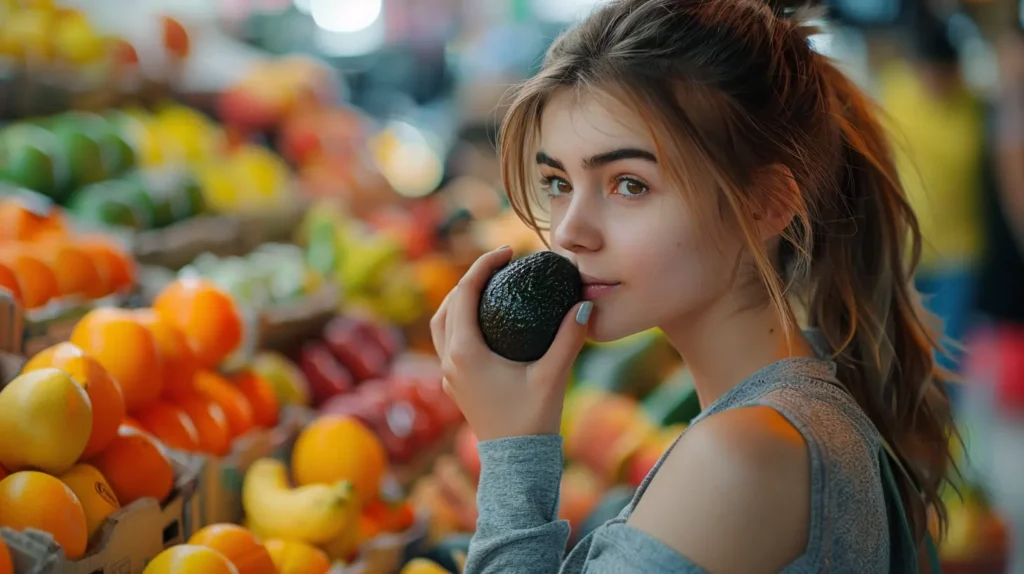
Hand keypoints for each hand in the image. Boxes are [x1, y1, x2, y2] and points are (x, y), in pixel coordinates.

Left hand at [430, 246, 591, 441]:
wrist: (516, 464)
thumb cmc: (532, 421)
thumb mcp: (553, 376)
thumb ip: (569, 338)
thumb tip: (585, 304)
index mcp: (465, 353)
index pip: (463, 293)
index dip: (482, 265)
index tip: (506, 252)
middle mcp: (449, 361)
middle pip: (447, 305)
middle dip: (469, 279)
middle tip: (498, 265)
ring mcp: (449, 376)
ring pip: (442, 326)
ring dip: (459, 302)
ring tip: (487, 288)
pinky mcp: (456, 386)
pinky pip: (448, 344)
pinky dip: (460, 323)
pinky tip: (486, 322)